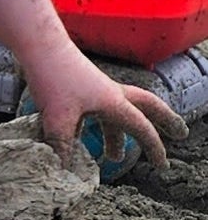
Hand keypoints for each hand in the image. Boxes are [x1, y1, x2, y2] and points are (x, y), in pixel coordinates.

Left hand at [25, 45, 188, 172]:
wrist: (39, 46)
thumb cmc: (53, 78)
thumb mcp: (57, 118)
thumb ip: (62, 146)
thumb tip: (64, 173)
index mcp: (114, 102)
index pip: (142, 129)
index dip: (154, 149)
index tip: (162, 166)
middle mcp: (111, 93)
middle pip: (148, 105)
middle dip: (165, 120)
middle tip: (180, 133)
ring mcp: (97, 87)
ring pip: (118, 111)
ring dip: (118, 134)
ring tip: (112, 156)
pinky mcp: (80, 84)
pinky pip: (97, 108)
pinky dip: (96, 124)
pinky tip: (79, 136)